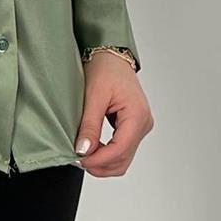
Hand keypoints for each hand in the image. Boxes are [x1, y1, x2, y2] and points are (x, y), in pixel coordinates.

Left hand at [75, 54, 152, 177]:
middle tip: (77, 159)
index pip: (120, 149)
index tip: (79, 159)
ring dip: (103, 162)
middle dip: (100, 164)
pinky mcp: (133, 127)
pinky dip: (107, 155)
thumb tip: (84, 150)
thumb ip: (89, 125)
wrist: (111, 55)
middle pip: (123, 159)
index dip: (99, 159)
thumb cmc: (105, 69)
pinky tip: (92, 149)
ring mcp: (140, 126)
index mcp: (137, 114)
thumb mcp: (93, 95)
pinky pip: (122, 150)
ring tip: (83, 155)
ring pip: (123, 158)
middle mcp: (143, 123)